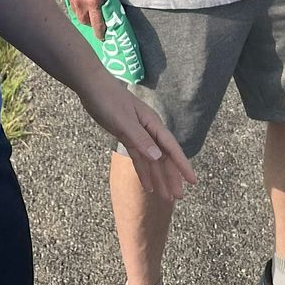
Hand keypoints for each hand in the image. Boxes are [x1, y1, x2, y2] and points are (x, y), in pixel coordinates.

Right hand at [60, 0, 117, 41]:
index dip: (99, 32)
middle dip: (89, 22)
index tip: (101, 36)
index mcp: (94, 1)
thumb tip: (109, 5)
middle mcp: (80, 0)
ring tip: (87, 8)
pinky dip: (76, 0)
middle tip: (95, 20)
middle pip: (83, 20)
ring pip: (75, 11)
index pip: (96, 24)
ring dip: (82, 13)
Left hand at [77, 70, 196, 202]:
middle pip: (163, 157)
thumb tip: (158, 157)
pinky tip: (148, 185)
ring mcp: (138, 134)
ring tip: (166, 197)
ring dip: (158, 178)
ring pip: (152, 160)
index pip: (171, 148)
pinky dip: (143, 172)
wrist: (92, 86)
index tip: (193, 181)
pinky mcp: (126, 136)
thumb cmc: (109, 100)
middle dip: (171, 177)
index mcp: (152, 124)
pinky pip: (138, 158)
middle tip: (178, 197)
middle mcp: (149, 130)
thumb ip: (140, 139)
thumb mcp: (123, 121)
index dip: (182, 165)